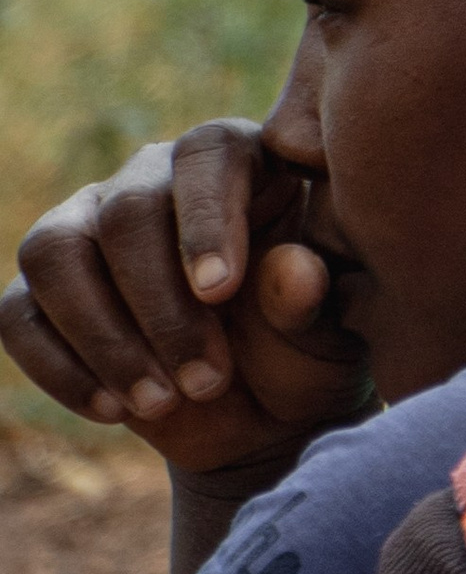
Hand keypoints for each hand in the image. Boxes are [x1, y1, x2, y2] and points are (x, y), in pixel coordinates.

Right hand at [1, 122, 367, 480]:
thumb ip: (310, 299)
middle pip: (123, 214)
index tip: (220, 291)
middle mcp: (150, 181)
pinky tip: (112, 410)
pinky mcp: (43, 293)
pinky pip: (16, 315)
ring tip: (160, 403)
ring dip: (103, 339)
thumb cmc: (304, 355)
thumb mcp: (326, 335)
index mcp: (236, 166)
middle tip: (206, 382)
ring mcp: (86, 230)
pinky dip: (60, 368)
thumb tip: (296, 271)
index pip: (206, 155)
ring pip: (53, 254)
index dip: (206, 219)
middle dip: (160, 309)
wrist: (264, 418)